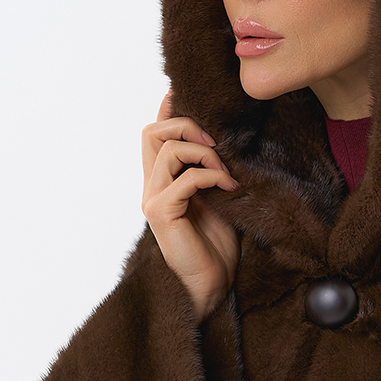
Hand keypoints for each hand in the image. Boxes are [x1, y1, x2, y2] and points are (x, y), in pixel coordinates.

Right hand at [141, 90, 241, 322]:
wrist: (213, 287)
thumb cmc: (218, 247)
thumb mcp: (218, 197)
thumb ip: (212, 169)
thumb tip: (225, 138)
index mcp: (163, 180)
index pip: (154, 133)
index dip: (168, 108)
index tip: (187, 94)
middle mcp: (151, 186)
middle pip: (151, 131)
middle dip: (187, 126)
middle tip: (217, 145)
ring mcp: (153, 199)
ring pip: (165, 149)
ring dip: (202, 152)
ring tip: (225, 172)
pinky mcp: (161, 214)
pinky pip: (183, 178)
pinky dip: (210, 176)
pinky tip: (229, 188)